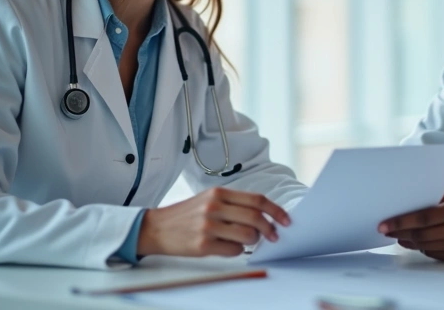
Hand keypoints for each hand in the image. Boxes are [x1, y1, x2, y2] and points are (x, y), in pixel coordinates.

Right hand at [137, 187, 290, 256]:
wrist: (157, 227)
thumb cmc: (187, 214)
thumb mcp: (209, 199)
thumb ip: (234, 203)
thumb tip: (264, 215)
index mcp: (219, 193)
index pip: (257, 200)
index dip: (276, 210)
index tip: (286, 220)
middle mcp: (214, 206)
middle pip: (256, 217)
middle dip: (270, 229)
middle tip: (274, 236)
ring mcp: (208, 226)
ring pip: (248, 235)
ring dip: (253, 241)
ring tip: (246, 241)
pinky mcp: (203, 245)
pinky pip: (234, 250)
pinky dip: (238, 251)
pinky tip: (229, 247)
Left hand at [378, 188, 443, 261]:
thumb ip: (437, 196)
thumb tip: (410, 198)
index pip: (422, 218)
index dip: (400, 222)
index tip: (385, 224)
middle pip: (420, 234)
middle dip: (400, 232)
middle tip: (386, 230)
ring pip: (425, 246)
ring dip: (409, 241)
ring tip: (399, 236)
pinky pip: (435, 253)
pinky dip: (423, 247)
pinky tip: (416, 241)